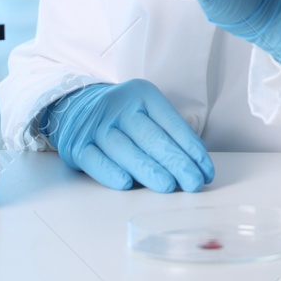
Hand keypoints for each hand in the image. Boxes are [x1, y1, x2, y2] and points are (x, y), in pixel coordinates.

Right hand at [40, 79, 213, 191]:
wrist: (74, 106)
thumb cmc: (122, 116)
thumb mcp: (145, 110)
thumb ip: (166, 132)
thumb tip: (195, 166)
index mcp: (143, 94)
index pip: (172, 123)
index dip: (191, 148)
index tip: (206, 171)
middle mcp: (119, 106)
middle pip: (151, 137)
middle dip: (176, 162)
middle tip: (193, 182)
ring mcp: (96, 125)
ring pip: (125, 149)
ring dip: (148, 169)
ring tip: (168, 186)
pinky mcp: (76, 144)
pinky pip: (95, 160)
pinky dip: (111, 172)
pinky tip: (126, 183)